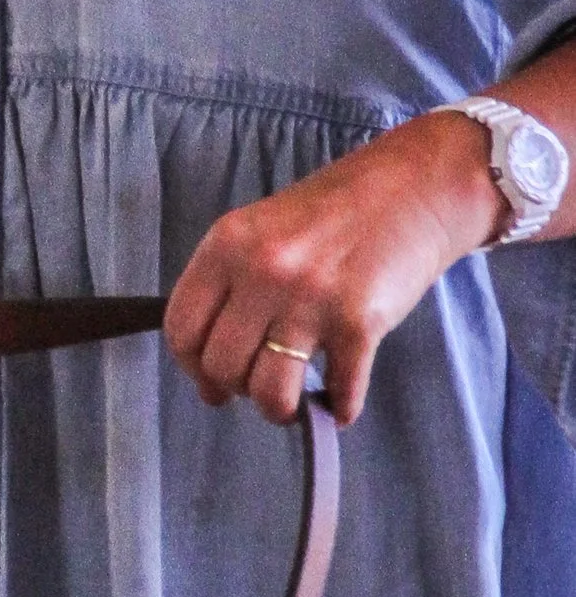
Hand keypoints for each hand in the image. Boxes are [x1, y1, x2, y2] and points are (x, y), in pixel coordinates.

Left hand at [162, 111, 504, 424]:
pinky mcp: (359, 323)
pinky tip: (340, 400)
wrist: (415, 188)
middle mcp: (262, 272)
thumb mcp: (262, 229)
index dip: (192, 366)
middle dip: (236, 389)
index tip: (210, 379)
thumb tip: (212, 358)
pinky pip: (339, 392)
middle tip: (256, 387)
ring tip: (293, 400)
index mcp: (227, 245)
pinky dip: (339, 407)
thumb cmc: (337, 210)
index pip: (181, 329)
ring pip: (270, 392)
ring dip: (280, 409)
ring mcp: (310, 299)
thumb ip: (232, 282)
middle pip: (221, 367)